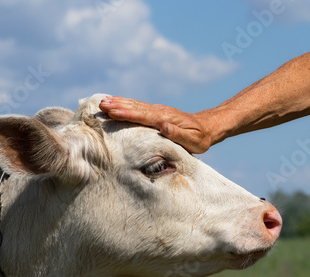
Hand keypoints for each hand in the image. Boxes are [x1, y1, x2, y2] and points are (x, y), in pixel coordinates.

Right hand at [99, 96, 213, 153]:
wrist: (208, 126)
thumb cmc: (201, 138)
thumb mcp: (194, 141)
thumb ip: (178, 134)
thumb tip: (164, 126)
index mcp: (166, 119)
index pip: (143, 116)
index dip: (127, 114)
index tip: (112, 112)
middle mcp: (160, 112)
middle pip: (136, 108)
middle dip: (118, 106)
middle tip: (101, 104)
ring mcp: (158, 111)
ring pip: (135, 106)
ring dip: (119, 103)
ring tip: (103, 102)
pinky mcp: (156, 112)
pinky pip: (138, 107)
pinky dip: (126, 103)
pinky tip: (116, 102)